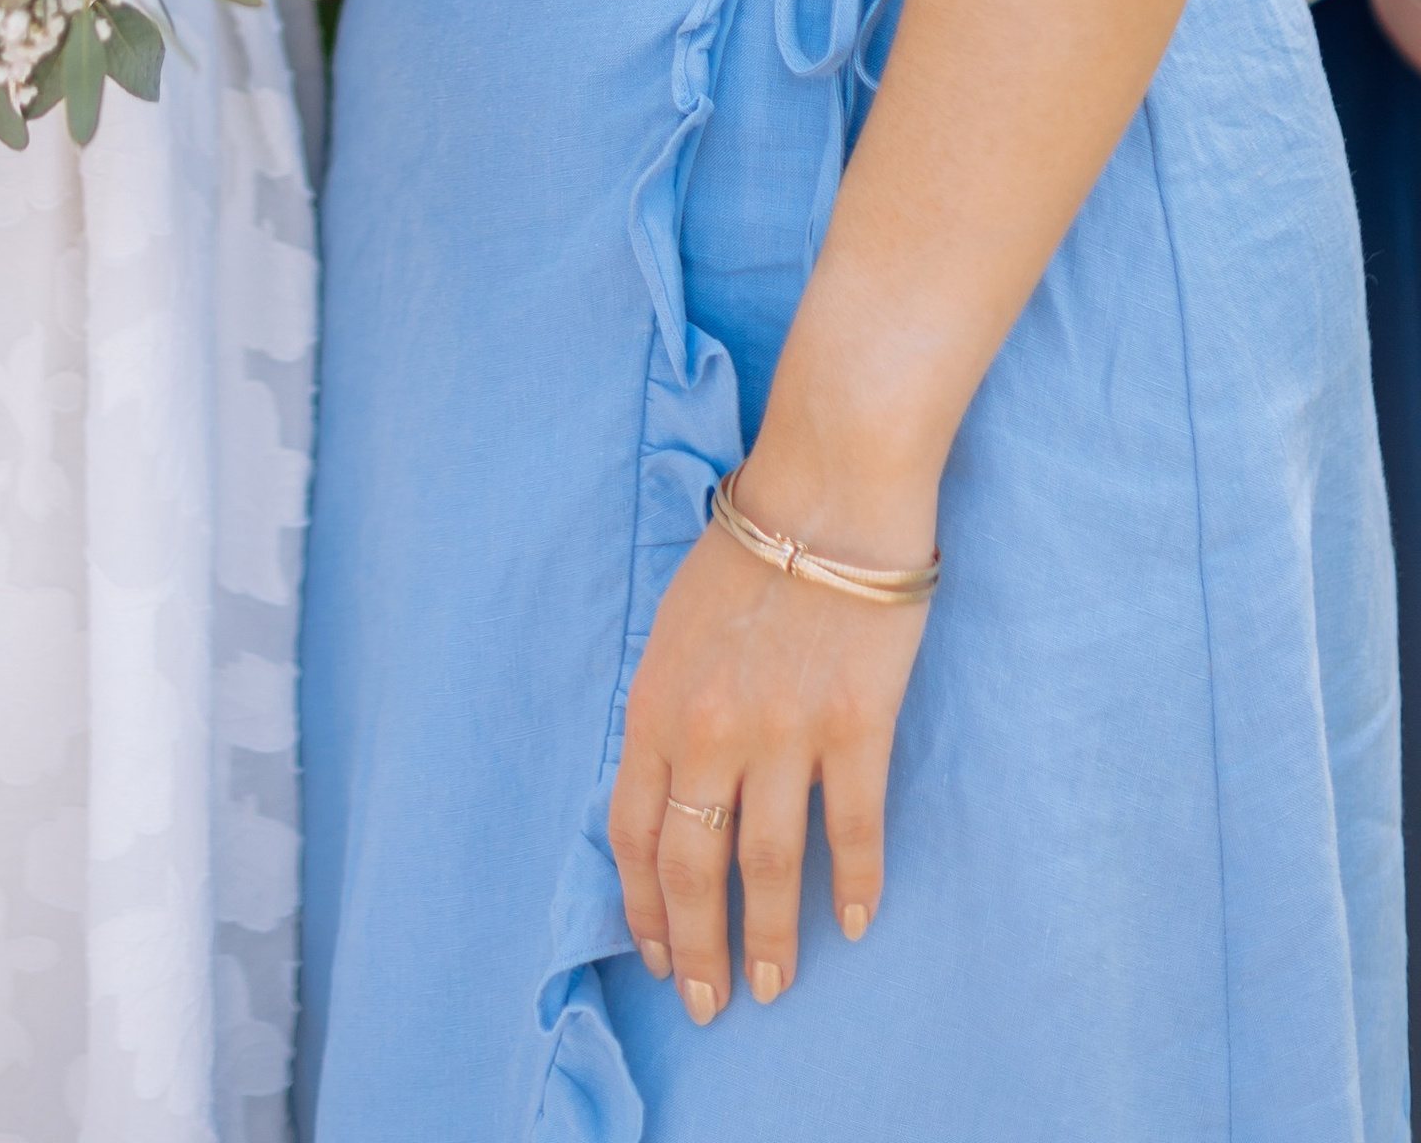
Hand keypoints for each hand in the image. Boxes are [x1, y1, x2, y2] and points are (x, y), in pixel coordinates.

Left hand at [608, 454, 933, 1019]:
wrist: (828, 487)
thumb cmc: (751, 546)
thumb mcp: (676, 626)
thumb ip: (670, 706)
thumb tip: (671, 784)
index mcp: (656, 701)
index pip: (631, 830)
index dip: (643, 903)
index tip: (658, 953)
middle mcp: (709, 729)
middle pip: (693, 865)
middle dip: (698, 945)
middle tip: (710, 1001)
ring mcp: (783, 732)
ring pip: (769, 866)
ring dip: (770, 936)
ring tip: (772, 985)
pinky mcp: (855, 726)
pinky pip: (852, 828)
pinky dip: (856, 883)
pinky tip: (857, 920)